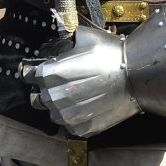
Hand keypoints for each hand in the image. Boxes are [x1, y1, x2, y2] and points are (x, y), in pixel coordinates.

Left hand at [25, 24, 139, 136]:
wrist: (137, 76)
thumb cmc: (110, 54)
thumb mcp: (83, 37)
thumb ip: (64, 42)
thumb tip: (57, 43)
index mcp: (50, 74)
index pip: (28, 76)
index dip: (32, 72)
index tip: (39, 71)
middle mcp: (55, 96)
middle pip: (38, 97)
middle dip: (47, 90)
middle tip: (62, 84)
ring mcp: (68, 115)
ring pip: (52, 114)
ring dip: (59, 106)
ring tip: (74, 97)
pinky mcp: (82, 128)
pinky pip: (69, 126)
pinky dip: (74, 118)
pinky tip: (86, 108)